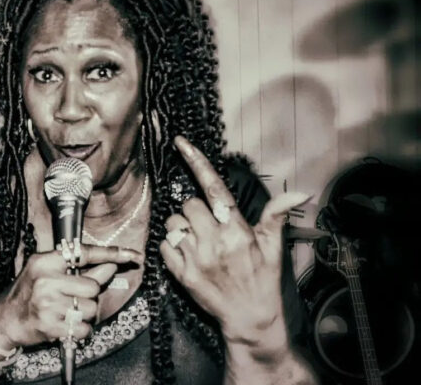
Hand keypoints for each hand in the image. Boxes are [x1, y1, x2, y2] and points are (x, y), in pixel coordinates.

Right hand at [0, 245, 143, 348]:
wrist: (2, 320)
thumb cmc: (28, 293)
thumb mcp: (48, 273)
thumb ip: (78, 269)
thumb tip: (111, 266)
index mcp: (45, 262)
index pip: (84, 254)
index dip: (111, 254)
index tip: (133, 255)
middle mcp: (46, 280)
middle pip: (92, 286)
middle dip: (88, 295)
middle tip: (71, 298)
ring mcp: (48, 304)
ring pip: (90, 309)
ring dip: (85, 314)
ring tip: (67, 312)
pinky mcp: (50, 326)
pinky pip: (84, 328)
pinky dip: (81, 330)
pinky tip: (67, 325)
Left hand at [160, 136, 309, 346]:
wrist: (249, 319)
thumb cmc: (262, 279)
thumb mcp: (274, 247)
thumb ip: (276, 216)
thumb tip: (299, 192)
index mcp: (237, 230)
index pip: (214, 188)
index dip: (196, 162)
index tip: (179, 143)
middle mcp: (214, 241)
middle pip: (188, 204)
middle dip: (196, 211)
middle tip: (209, 227)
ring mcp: (195, 258)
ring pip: (172, 223)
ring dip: (181, 227)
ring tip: (198, 241)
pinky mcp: (180, 274)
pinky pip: (163, 245)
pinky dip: (171, 246)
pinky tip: (187, 254)